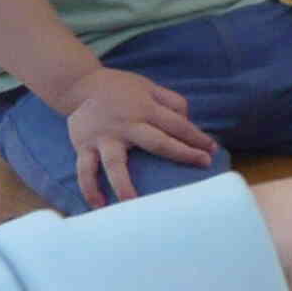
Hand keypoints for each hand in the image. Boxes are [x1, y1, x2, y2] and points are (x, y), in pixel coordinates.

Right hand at [60, 65, 215, 207]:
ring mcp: (104, 137)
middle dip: (181, 154)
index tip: (211, 151)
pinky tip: (99, 206)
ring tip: (133, 205)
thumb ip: (172, 102)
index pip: (177, 125)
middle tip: (202, 164)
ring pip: (114, 164)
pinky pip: (85, 170)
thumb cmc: (122, 90)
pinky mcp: (84, 146)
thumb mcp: (150, 88)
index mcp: (145, 109)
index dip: (196, 138)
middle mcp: (126, 124)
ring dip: (123, 184)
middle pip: (156, 143)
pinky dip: (90, 188)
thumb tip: (188, 123)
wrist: (79, 84)